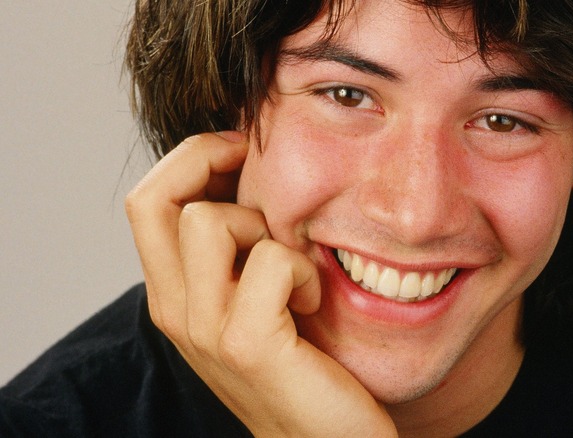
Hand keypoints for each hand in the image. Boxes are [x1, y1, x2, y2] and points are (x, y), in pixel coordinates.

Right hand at [125, 132, 396, 436]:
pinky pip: (273, 260)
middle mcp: (174, 311)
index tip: (244, 153)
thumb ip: (235, 251)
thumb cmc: (301, 364)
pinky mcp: (248, 345)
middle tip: (265, 189)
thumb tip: (246, 172)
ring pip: (207, 219)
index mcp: (174, 295)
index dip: (193, 158)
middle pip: (154, 197)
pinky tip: (312, 302)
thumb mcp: (252, 300)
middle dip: (211, 165)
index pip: (148, 199)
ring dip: (264, 227)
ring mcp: (205, 331)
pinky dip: (302, 270)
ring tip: (292, 268)